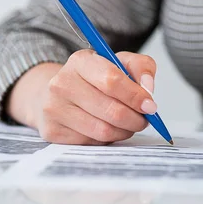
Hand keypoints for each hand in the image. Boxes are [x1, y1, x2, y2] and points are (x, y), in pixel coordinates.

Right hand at [7, 50, 157, 144]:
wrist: (57, 93)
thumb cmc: (94, 78)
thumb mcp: (119, 62)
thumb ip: (141, 67)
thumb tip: (148, 89)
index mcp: (81, 61)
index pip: (112, 80)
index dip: (135, 96)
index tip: (150, 105)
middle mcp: (62, 83)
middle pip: (111, 110)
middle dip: (135, 119)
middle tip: (144, 119)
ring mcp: (54, 108)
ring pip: (103, 130)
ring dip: (124, 131)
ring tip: (128, 124)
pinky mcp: (52, 131)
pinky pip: (92, 142)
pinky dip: (108, 139)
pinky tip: (108, 129)